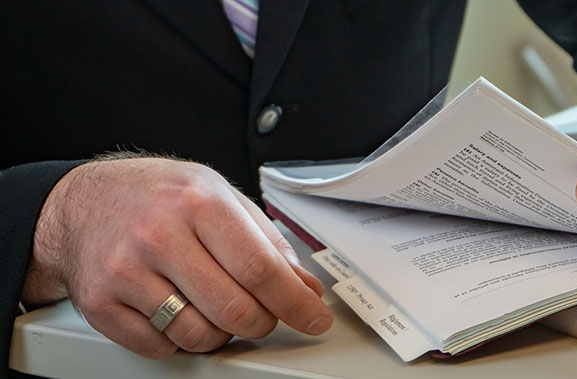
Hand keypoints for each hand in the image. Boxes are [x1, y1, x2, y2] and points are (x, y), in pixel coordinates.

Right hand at [27, 157, 330, 358]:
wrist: (81, 202)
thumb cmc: (156, 196)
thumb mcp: (219, 196)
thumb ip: (268, 242)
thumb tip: (306, 288)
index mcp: (198, 203)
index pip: (261, 270)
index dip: (296, 303)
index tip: (315, 319)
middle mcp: (159, 236)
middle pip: (234, 309)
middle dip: (262, 322)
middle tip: (264, 314)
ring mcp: (125, 272)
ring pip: (198, 335)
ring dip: (220, 334)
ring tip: (215, 308)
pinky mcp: (100, 303)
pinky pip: (159, 347)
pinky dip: (178, 340)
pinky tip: (178, 312)